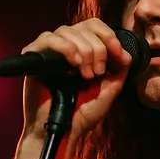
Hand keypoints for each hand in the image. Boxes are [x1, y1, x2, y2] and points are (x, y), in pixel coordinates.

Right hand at [20, 17, 132, 143]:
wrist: (62, 132)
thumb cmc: (81, 115)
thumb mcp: (108, 92)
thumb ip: (119, 72)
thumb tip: (126, 53)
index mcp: (83, 51)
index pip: (95, 26)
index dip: (109, 36)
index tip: (118, 56)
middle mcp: (66, 47)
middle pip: (84, 27)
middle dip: (98, 48)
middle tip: (97, 73)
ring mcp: (50, 51)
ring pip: (67, 30)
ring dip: (83, 51)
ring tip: (85, 75)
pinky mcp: (33, 57)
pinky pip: (47, 38)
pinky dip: (64, 48)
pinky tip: (72, 66)